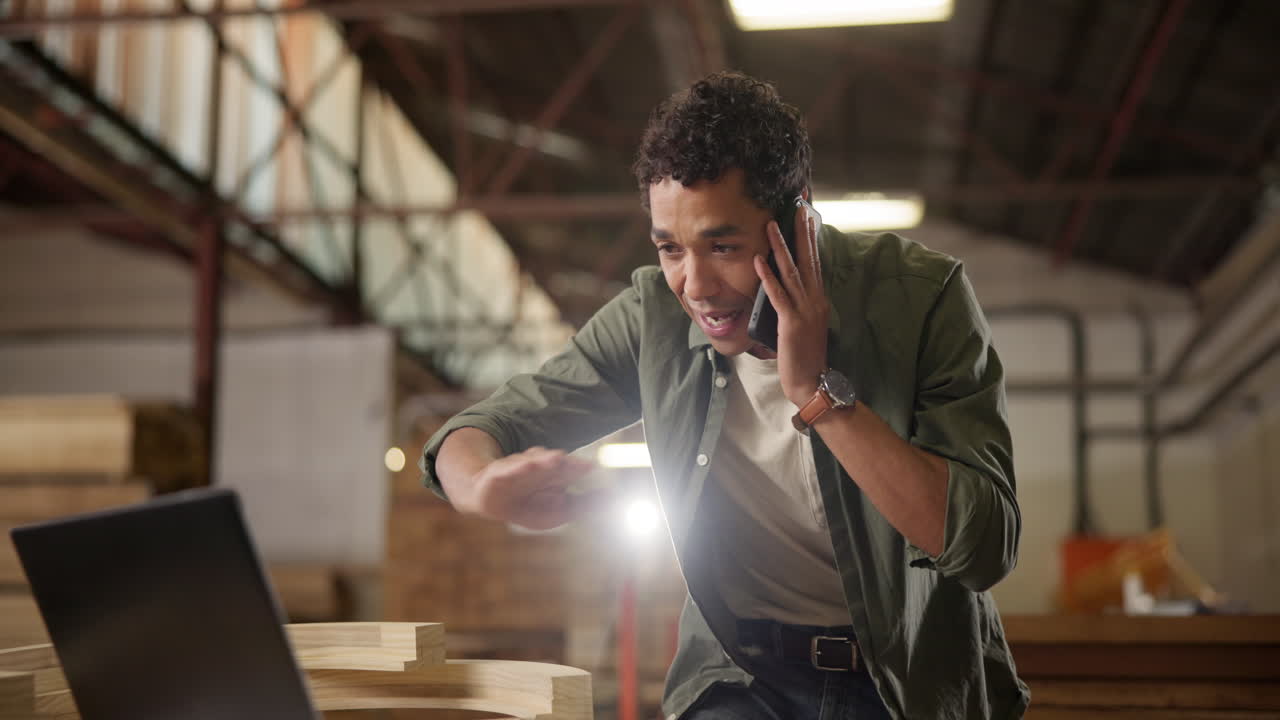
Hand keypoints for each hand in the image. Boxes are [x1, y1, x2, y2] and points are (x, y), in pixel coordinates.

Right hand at [461, 446, 603, 530]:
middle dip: (564, 462)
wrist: (491, 500)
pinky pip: (508, 469)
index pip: (570, 469)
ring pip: (532, 461)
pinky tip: (525, 465)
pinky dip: (516, 466)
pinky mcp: (499, 474)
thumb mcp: (560, 510)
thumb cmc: (530, 505)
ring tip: (554, 459)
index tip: (592, 467)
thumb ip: (586, 504)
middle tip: (575, 461)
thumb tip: (614, 499)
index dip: (580, 468)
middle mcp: (539, 468)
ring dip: (543, 460)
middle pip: (553, 463)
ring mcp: (519, 468)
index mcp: (556, 475)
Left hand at [753, 204, 827, 407]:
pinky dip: (768, 277)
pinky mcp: (792, 323)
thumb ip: (797, 304)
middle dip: (801, 231)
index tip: (806, 214)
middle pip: (808, 258)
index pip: (814, 260)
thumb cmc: (805, 357)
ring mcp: (805, 310)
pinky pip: (778, 295)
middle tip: (797, 205)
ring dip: (780, 247)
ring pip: (792, 272)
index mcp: (819, 299)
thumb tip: (784, 287)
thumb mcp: (804, 325)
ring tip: (771, 225)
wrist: (813, 383)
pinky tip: (758, 261)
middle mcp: (816, 300)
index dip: (810, 236)